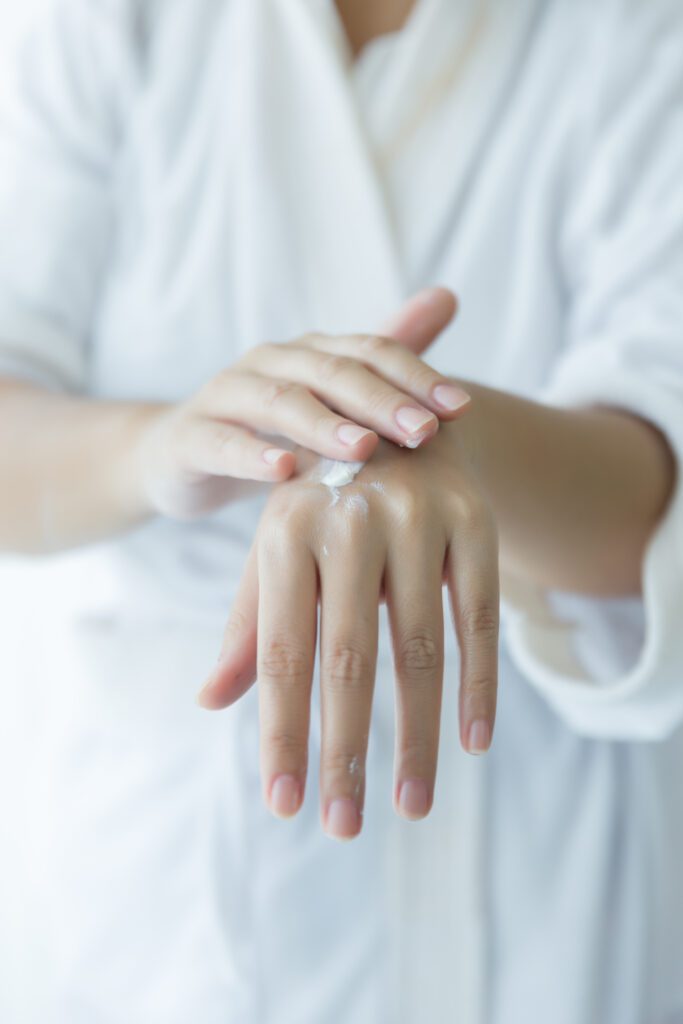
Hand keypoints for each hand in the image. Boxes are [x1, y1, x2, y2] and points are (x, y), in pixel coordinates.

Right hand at [133, 288, 469, 518]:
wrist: (182, 456)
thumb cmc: (272, 430)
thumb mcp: (331, 398)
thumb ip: (386, 355)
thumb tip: (449, 295)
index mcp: (311, 354)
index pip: (371, 352)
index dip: (416, 376)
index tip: (460, 409)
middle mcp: (271, 364)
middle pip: (331, 372)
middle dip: (381, 401)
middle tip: (424, 432)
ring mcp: (226, 396)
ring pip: (278, 402)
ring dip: (322, 424)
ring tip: (362, 449)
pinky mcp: (191, 437)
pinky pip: (221, 441)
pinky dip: (251, 454)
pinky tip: (282, 470)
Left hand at [198, 425, 498, 839]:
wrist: (397, 424)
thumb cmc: (322, 508)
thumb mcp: (275, 552)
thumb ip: (249, 626)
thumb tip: (209, 702)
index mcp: (286, 532)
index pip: (283, 652)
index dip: (284, 732)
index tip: (285, 806)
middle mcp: (350, 521)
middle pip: (349, 658)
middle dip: (346, 750)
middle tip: (344, 825)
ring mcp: (418, 518)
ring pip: (420, 646)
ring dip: (417, 735)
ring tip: (411, 804)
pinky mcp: (475, 521)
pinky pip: (480, 617)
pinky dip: (479, 684)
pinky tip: (473, 743)